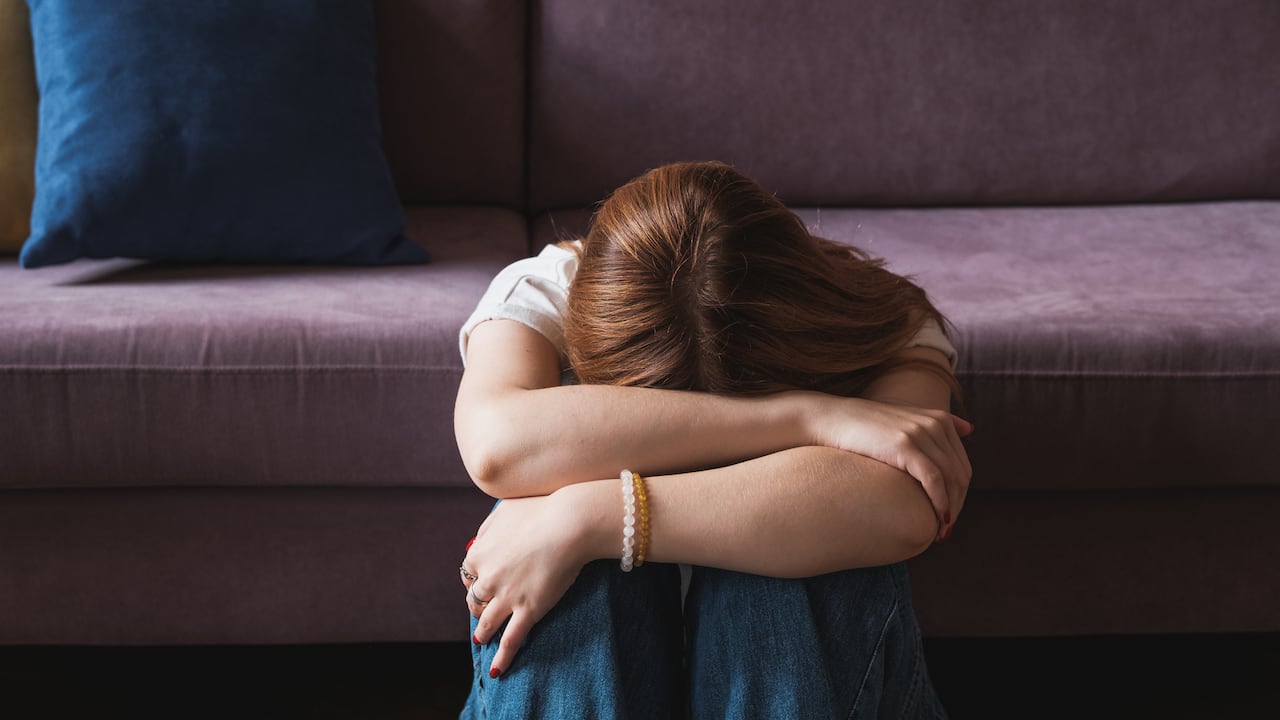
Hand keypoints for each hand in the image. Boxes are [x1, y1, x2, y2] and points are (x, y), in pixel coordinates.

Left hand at [459, 490, 592, 678]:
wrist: (568, 523)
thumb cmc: (541, 510)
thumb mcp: (504, 510)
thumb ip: (488, 528)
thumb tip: (478, 540)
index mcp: (479, 553)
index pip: (468, 574)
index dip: (475, 579)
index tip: (482, 582)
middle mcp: (487, 578)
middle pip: (474, 600)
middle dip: (478, 607)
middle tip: (483, 610)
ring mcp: (506, 597)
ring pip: (487, 623)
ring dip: (483, 633)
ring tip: (482, 640)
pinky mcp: (528, 610)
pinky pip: (511, 641)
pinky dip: (502, 658)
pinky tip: (497, 670)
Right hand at [802, 392, 972, 541]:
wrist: (829, 419)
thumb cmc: (863, 425)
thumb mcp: (904, 417)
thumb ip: (936, 423)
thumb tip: (970, 429)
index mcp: (939, 418)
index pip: (962, 464)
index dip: (959, 494)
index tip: (948, 516)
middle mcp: (935, 423)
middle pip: (961, 474)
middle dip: (958, 505)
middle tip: (945, 530)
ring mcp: (921, 433)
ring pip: (952, 480)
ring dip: (950, 510)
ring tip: (940, 532)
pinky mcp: (905, 445)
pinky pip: (934, 480)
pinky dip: (940, 502)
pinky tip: (936, 519)